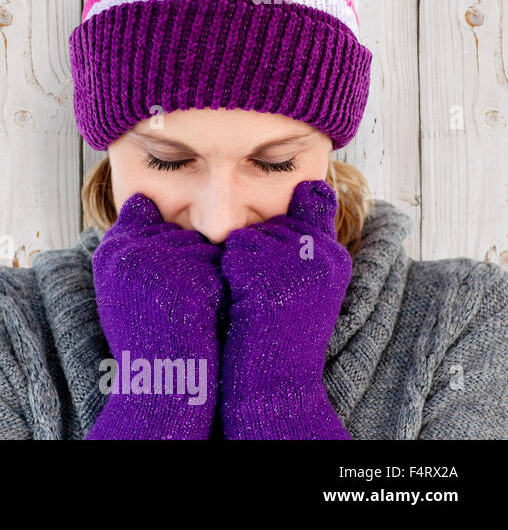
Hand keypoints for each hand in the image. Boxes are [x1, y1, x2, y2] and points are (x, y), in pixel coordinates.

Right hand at [86, 192, 224, 438]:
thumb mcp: (120, 283)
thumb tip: (142, 198)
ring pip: (204, 247)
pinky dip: (220, 289)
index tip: (158, 288)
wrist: (160, 379)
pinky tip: (206, 314)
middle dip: (188, 262)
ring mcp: (163, 263)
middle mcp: (132, 250)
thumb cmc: (145, 334)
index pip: (150, 220)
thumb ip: (129, 237)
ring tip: (190, 310)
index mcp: (112, 250)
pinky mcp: (193, 280)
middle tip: (175, 303)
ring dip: (207, 274)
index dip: (164, 254)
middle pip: (180, 233)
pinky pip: (222, 266)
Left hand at [219, 179, 352, 438]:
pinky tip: (244, 301)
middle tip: (263, 296)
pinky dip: (230, 273)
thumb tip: (312, 183)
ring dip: (239, 264)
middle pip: (271, 223)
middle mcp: (323, 253)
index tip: (275, 273)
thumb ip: (303, 242)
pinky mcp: (273, 269)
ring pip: (249, 235)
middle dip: (255, 254)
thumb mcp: (303, 285)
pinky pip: (235, 249)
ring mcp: (299, 259)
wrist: (276, 381)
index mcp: (334, 257)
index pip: (308, 206)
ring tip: (254, 301)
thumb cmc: (277, 335)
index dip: (277, 236)